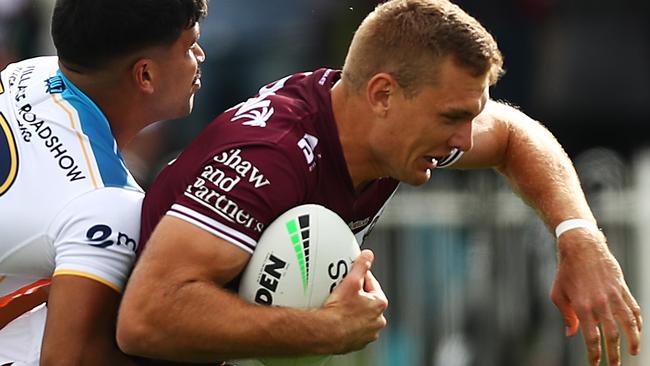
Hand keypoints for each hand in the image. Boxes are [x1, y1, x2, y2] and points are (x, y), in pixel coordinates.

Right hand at [322, 249, 387, 353]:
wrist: (326, 333)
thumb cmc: (339, 311)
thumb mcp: (351, 281)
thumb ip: (361, 266)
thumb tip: (368, 256)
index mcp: (380, 304)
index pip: (371, 283)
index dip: (359, 278)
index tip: (350, 277)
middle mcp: (378, 320)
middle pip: (366, 300)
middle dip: (356, 295)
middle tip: (343, 293)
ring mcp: (368, 332)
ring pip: (361, 315)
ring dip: (353, 310)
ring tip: (340, 306)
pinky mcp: (358, 342)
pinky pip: (354, 328)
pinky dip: (348, 323)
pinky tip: (338, 319)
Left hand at [550, 229, 641, 365]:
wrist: (581, 247)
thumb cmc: (566, 271)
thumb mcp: (558, 294)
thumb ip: (566, 316)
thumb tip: (571, 334)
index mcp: (582, 306)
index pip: (591, 337)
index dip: (594, 353)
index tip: (595, 364)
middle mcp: (600, 303)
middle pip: (612, 335)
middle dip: (614, 354)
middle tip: (614, 365)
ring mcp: (614, 296)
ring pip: (629, 324)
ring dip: (633, 340)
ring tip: (633, 352)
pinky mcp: (623, 288)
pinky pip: (634, 309)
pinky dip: (638, 322)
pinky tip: (637, 331)